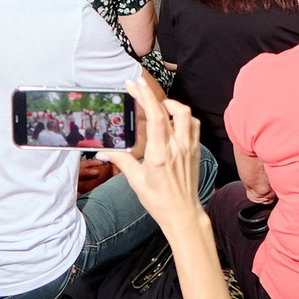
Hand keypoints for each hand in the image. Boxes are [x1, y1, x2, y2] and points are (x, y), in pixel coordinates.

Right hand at [107, 72, 206, 231]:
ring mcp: (188, 147)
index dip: (144, 96)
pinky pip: (193, 125)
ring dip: (170, 104)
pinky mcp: (195, 150)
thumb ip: (121, 160)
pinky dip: (183, 117)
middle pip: (167, 109)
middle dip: (150, 94)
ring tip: (157, 105)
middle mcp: (176, 146)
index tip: (133, 84)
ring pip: (185, 114)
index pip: (154, 116)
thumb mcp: (135, 180)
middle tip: (137, 87)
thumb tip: (102, 151)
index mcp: (159, 153)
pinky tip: (173, 120)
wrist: (183, 213)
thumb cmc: (158, 200)